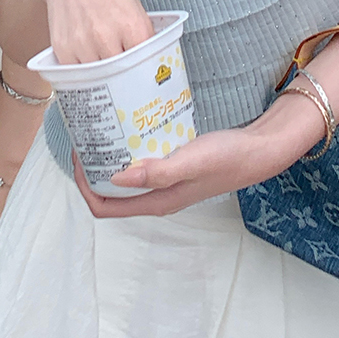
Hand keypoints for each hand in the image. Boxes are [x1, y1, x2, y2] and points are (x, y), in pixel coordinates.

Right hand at [34, 0, 153, 63]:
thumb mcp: (133, 4)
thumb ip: (140, 34)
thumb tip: (147, 59)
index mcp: (132, 24)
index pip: (146, 64)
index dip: (145, 69)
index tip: (143, 72)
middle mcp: (107, 36)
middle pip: (123, 75)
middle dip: (125, 74)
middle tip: (124, 71)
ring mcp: (83, 43)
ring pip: (100, 78)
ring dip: (103, 74)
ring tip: (103, 60)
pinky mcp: (63, 48)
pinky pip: (77, 73)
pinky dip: (83, 71)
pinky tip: (86, 58)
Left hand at [71, 90, 326, 217]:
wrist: (261, 150)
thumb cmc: (228, 157)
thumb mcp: (191, 162)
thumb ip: (156, 172)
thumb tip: (116, 178)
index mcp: (157, 202)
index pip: (105, 207)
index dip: (83, 186)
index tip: (77, 155)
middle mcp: (157, 197)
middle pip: (109, 193)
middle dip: (90, 169)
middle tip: (84, 137)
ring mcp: (165, 184)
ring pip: (124, 179)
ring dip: (107, 160)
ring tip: (100, 131)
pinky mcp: (173, 169)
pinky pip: (140, 165)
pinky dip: (126, 152)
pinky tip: (127, 130)